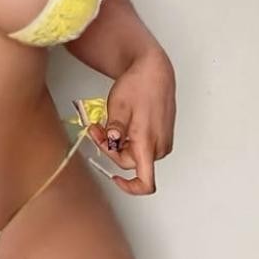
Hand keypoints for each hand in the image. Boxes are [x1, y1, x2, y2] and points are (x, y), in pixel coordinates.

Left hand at [87, 48, 175, 195]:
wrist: (154, 71)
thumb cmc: (139, 85)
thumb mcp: (119, 106)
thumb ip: (114, 129)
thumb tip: (111, 144)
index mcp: (148, 143)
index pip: (146, 182)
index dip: (129, 187)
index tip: (114, 178)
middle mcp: (159, 146)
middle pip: (130, 162)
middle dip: (110, 149)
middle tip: (96, 129)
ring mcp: (162, 141)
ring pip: (135, 153)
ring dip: (118, 143)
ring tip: (106, 123)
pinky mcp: (161, 135)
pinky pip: (141, 145)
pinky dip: (127, 138)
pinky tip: (120, 123)